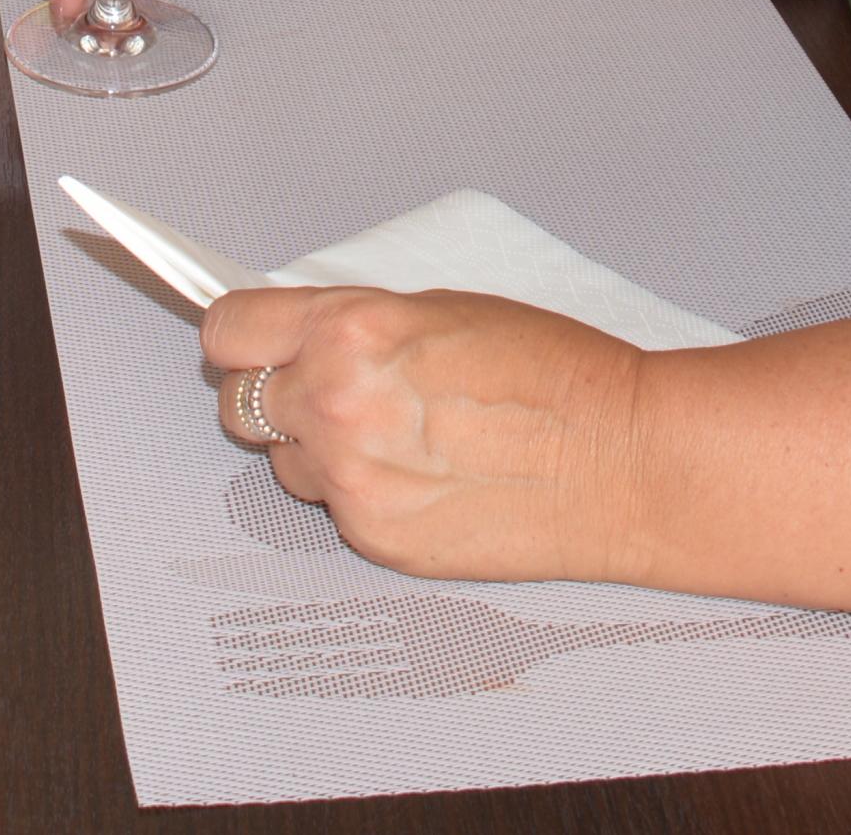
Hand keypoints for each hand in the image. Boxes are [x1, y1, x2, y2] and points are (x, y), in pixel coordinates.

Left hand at [201, 284, 644, 586]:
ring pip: (283, 463)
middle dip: (273, 394)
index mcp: (348, 330)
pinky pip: (334, 509)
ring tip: (394, 437)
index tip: (253, 341)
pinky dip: (362, 493)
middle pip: (237, 404)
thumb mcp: (439, 310)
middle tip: (324, 391)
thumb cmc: (553, 374)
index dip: (241, 336)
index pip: (229, 331)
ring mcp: (350, 480)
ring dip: (317, 450)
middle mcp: (335, 404)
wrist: (621, 459)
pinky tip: (423, 477)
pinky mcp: (374, 539)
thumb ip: (354, 324)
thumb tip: (298, 338)